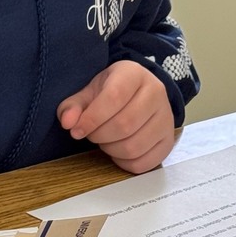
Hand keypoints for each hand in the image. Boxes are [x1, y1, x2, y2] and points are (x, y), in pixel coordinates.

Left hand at [57, 60, 174, 173]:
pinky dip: (125, 162)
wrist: (137, 94)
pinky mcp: (168, 140)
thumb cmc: (111, 92)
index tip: (75, 130)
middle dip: (99, 135)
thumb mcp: (90, 91)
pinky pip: (145, 162)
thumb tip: (67, 121)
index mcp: (134, 74)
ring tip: (104, 140)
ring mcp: (166, 117)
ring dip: (111, 150)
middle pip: (125, 125)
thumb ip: (74, 105)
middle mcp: (156, 93)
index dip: (91, 118)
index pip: (114, 97)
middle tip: (91, 134)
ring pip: (134, 146)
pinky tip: (117, 151)